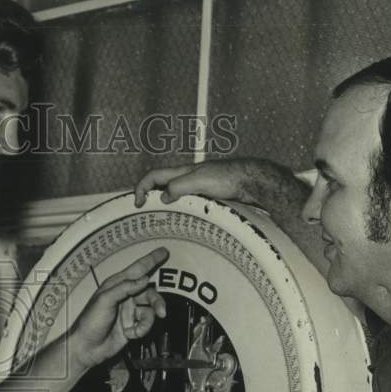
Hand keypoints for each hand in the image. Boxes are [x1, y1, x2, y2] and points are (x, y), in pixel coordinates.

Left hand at [69, 247, 168, 370]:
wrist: (88, 347)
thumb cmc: (89, 322)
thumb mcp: (105, 300)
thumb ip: (125, 288)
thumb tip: (144, 279)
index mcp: (116, 285)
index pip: (137, 269)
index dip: (151, 260)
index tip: (163, 252)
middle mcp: (125, 296)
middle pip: (150, 292)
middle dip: (157, 302)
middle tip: (161, 311)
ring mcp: (129, 311)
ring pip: (150, 310)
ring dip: (147, 320)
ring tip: (139, 328)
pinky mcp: (133, 324)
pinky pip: (146, 323)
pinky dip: (141, 329)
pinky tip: (129, 333)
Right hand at [133, 158, 304, 211]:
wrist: (252, 180)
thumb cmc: (229, 177)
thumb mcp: (199, 181)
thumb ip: (178, 187)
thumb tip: (163, 198)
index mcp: (182, 172)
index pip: (154, 176)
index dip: (141, 187)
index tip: (138, 204)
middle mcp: (188, 178)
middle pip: (161, 185)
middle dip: (150, 196)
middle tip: (145, 213)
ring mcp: (198, 186)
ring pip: (174, 194)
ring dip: (165, 204)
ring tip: (162, 219)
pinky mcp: (209, 195)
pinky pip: (188, 202)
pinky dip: (180, 210)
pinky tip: (184, 220)